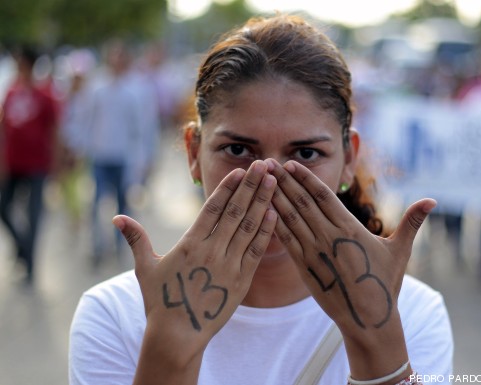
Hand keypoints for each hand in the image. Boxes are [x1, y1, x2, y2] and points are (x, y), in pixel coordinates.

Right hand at [113, 160, 276, 373]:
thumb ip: (136, 239)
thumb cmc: (160, 300)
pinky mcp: (241, 281)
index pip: (213, 208)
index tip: (241, 171)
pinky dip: (266, 232)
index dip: (228, 188)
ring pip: (248, 227)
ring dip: (262, 202)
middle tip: (263, 165)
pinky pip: (256, 251)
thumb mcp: (145, 268)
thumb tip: (116, 218)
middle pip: (235, 211)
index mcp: (190, 243)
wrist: (177, 335)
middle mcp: (211, 250)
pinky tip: (274, 214)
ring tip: (273, 182)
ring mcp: (228, 265)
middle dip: (250, 186)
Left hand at [266, 159, 435, 378]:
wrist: (368, 319)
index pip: (322, 196)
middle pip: (301, 202)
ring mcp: (314, 252)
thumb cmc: (385, 283)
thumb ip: (411, 221)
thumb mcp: (400, 250)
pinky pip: (285, 240)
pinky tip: (262, 210)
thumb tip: (433, 200)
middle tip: (266, 162)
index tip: (290, 163)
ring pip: (290, 218)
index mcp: (350, 228)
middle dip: (283, 181)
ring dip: (274, 197)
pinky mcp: (304, 268)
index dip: (304, 178)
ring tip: (260, 180)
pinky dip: (273, 222)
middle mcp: (329, 237)